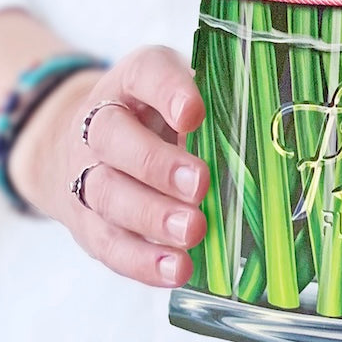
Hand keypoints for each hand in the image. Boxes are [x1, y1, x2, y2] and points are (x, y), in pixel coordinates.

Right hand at [8, 45, 208, 288]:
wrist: (87, 146)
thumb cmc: (156, 116)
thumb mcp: (182, 94)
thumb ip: (212, 108)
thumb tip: (256, 142)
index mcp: (131, 80)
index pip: (145, 73)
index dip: (168, 92)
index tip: (195, 112)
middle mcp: (98, 122)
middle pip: (114, 138)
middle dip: (157, 164)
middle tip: (200, 183)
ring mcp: (85, 173)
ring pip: (109, 194)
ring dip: (152, 216)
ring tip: (193, 232)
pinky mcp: (86, 222)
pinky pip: (109, 243)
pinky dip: (142, 260)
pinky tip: (176, 268)